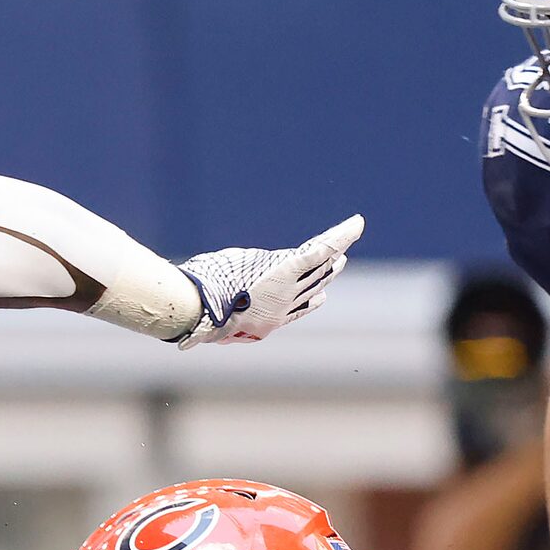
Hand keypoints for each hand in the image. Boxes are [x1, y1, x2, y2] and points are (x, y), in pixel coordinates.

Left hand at [176, 216, 363, 347]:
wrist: (197, 311)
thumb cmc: (193, 311)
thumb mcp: (211, 309)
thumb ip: (222, 302)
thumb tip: (214, 298)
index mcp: (264, 323)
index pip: (294, 309)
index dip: (310, 301)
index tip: (322, 297)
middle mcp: (281, 310)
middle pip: (311, 288)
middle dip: (327, 275)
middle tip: (340, 262)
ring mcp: (286, 290)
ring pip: (318, 269)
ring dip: (335, 252)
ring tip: (349, 240)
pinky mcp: (287, 268)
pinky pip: (317, 252)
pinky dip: (339, 236)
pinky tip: (355, 225)